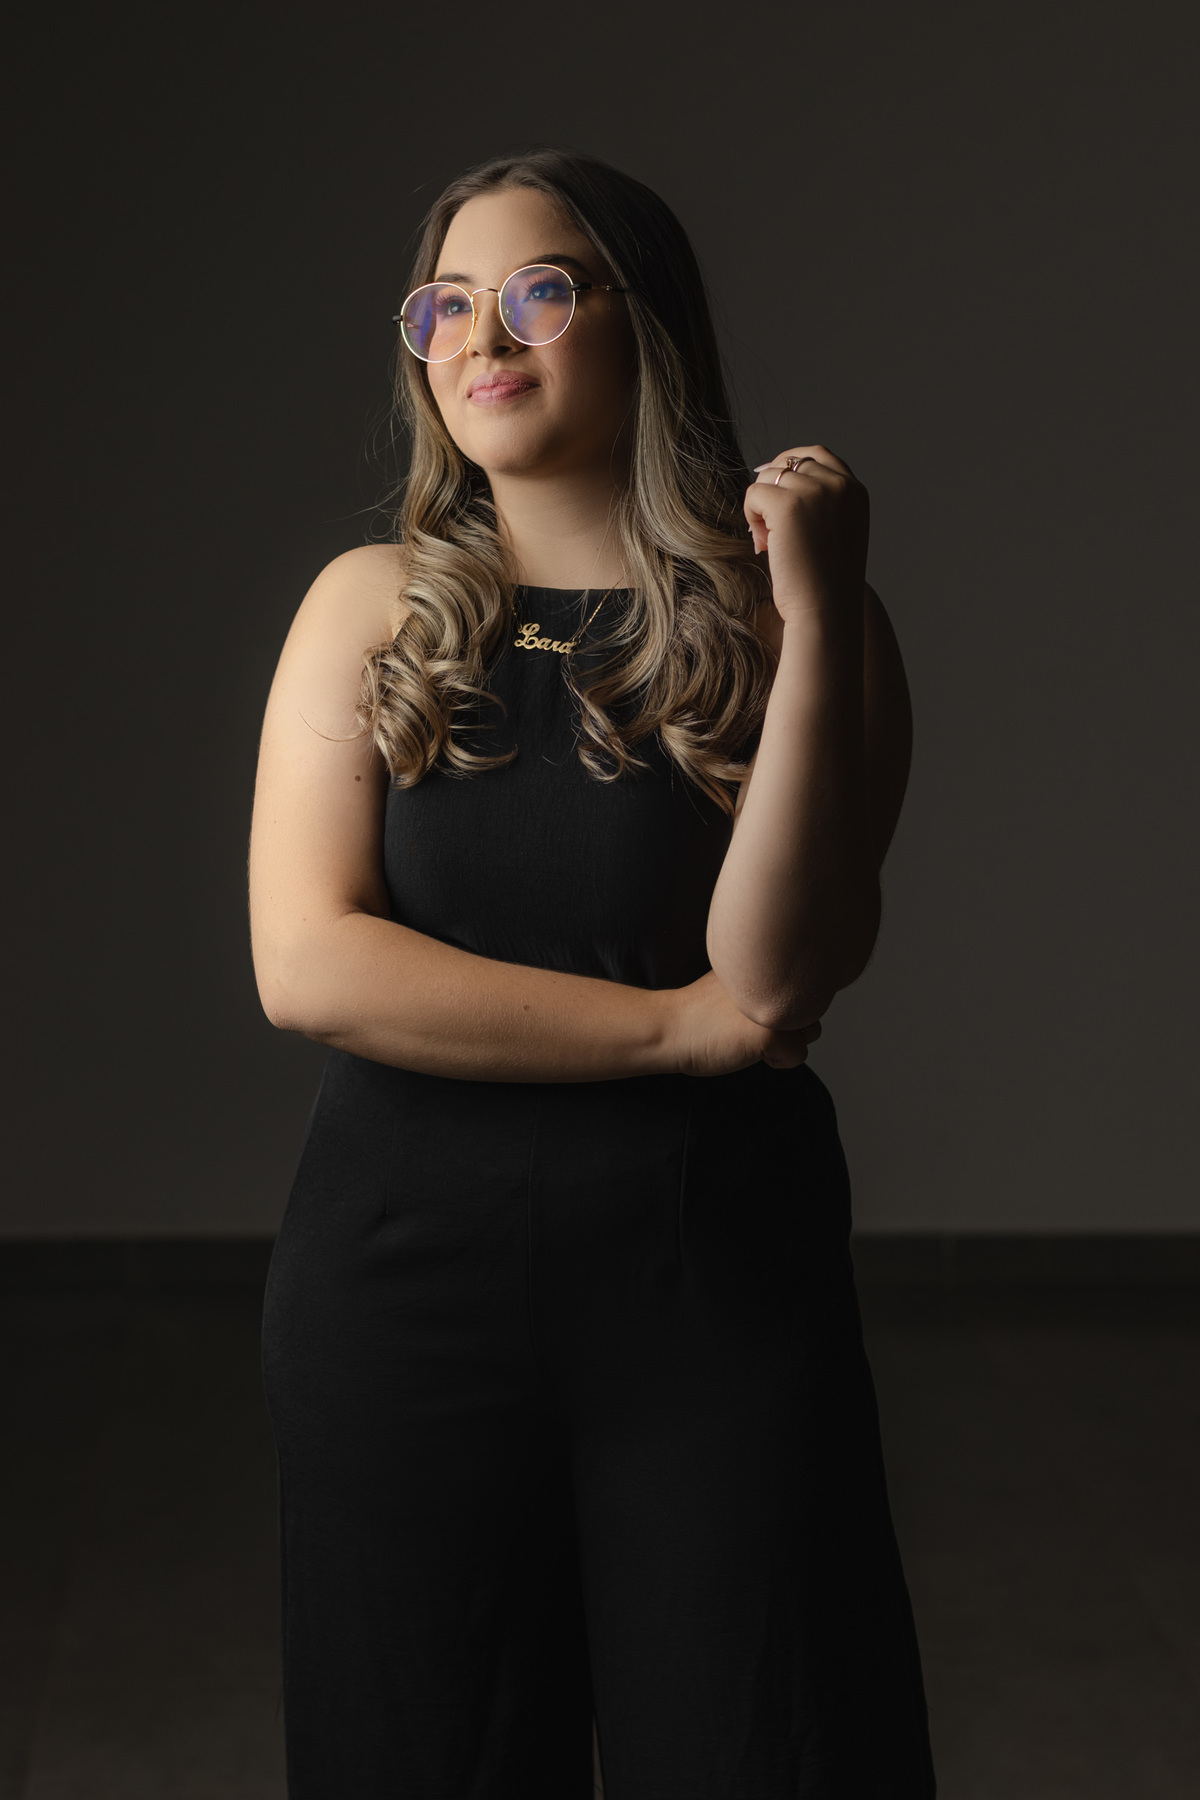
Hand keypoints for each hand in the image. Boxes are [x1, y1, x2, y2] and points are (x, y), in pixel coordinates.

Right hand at [665, 970, 823, 1078]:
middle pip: (813, 1010)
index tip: (753, 1011)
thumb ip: (767, 982)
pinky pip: (798, 1056)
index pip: (804, 988)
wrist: (669, 1027)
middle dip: (789, 1025)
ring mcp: (776, 1006)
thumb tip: (801, 995)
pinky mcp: (772, 1034)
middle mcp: (777, 979)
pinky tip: (747, 1050)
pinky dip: (777, 1061)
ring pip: (810, 1033)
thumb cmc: (699, 1011)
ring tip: (750, 1036)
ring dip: (786, 1041)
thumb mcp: (739, 984)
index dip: (783, 1006)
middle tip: (749, 1025)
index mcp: (767, 961)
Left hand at [745, 443, 869, 626]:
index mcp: (855, 491)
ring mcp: (815, 491)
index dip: (790, 464)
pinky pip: (753, 494)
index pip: (817, 454)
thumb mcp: (835, 531)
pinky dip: (751, 517)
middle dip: (774, 493)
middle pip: (789, 464)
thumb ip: (820, 502)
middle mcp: (839, 485)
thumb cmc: (825, 581)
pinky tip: (764, 543)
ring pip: (769, 478)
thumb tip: (772, 471)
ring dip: (762, 507)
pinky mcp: (788, 504)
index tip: (775, 488)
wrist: (825, 609)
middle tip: (775, 532)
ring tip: (772, 541)